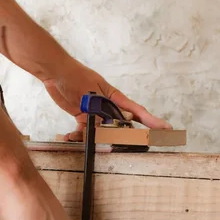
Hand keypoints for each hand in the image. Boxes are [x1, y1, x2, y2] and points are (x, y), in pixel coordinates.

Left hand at [43, 59, 171, 140]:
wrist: (54, 72)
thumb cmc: (75, 76)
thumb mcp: (90, 93)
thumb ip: (101, 110)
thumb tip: (110, 124)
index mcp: (114, 97)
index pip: (136, 110)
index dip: (151, 121)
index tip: (165, 129)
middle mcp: (107, 106)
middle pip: (120, 125)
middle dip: (120, 137)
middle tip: (120, 147)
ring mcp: (95, 112)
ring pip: (100, 131)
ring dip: (91, 137)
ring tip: (76, 136)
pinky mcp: (82, 116)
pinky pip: (85, 131)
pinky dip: (78, 135)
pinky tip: (69, 136)